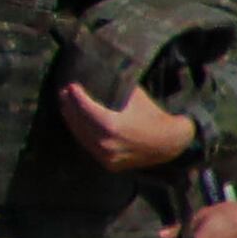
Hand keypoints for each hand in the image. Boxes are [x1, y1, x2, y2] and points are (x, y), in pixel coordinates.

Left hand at [58, 80, 198, 173]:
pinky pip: (90, 147)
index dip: (76, 96)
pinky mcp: (109, 164)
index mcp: (110, 126)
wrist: (171, 143)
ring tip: (67, 107)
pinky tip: (77, 125)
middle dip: (70, 106)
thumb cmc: (153, 116)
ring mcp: (106, 156)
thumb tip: (100, 73)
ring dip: (73, 121)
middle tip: (65, 94)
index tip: (71, 86)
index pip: (84, 108)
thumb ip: (116, 87)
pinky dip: (83, 135)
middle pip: (79, 122)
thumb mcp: (134, 96)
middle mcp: (105, 144)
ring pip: (82, 136)